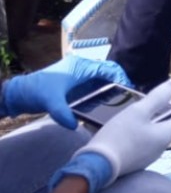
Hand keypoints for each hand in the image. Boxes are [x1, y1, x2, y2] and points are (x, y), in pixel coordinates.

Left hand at [2, 56, 131, 128]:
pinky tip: (107, 104)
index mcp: (81, 66)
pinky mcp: (77, 85)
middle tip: (128, 96)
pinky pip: (95, 86)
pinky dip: (103, 93)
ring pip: (103, 80)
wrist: (21, 93)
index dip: (120, 77)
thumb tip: (75, 125)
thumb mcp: (50, 102)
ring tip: (121, 102)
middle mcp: (83, 69)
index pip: (108, 68)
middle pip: (108, 72)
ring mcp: (80, 77)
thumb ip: (63, 113)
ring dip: (112, 88)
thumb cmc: (36, 91)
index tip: (127, 89)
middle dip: (119, 82)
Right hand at [61, 80, 170, 192]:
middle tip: (168, 99)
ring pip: (160, 135)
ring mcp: (148, 157)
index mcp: (165, 136)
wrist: (96, 166)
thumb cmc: (119, 136)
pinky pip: (148, 142)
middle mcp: (161, 148)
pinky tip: (136, 125)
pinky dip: (149, 130)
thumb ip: (158, 97)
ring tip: (150, 109)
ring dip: (160, 121)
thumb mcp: (138, 111)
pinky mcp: (136, 162)